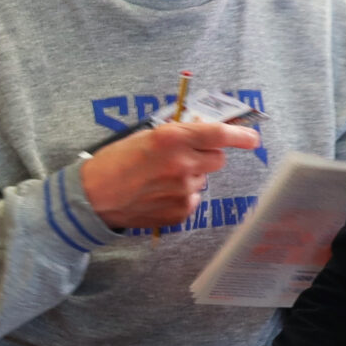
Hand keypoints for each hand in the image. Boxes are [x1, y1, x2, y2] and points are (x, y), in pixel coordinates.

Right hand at [79, 121, 261, 230]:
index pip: (218, 134)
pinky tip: (159, 194)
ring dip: (190, 176)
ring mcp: (183, 190)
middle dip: (206, 155)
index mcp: (172, 139)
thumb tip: (202, 134)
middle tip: (183, 157)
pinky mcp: (181, 211)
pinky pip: (194, 199)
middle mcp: (182, 164)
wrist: (93, 198)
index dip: (241, 135)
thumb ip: (176, 135)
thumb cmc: (113, 163)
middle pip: (217, 158)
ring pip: (203, 179)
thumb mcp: (143, 137)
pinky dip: (182, 195)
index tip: (253, 139)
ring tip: (160, 179)